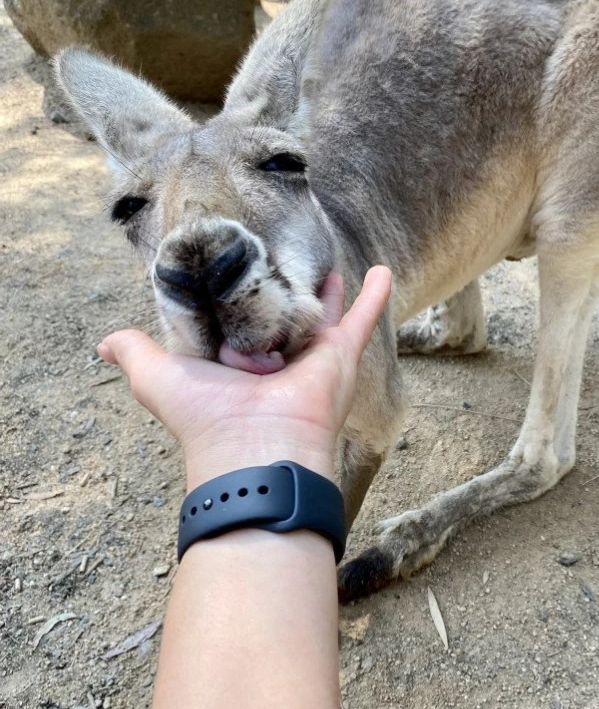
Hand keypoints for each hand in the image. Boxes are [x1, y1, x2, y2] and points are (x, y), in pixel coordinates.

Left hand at [97, 267, 391, 489]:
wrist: (257, 447)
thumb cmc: (205, 417)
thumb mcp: (157, 377)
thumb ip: (134, 353)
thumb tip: (102, 343)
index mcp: (234, 363)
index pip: (233, 322)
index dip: (230, 296)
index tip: (231, 266)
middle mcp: (271, 358)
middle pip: (279, 316)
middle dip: (281, 292)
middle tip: (281, 261)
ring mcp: (308, 356)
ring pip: (320, 314)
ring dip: (327, 291)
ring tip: (330, 265)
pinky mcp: (338, 354)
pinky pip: (360, 319)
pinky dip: (375, 296)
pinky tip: (385, 271)